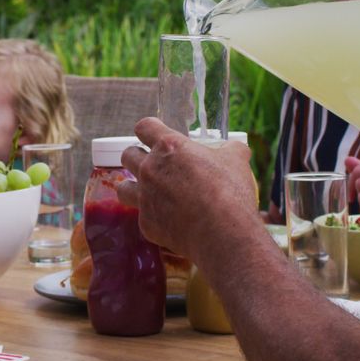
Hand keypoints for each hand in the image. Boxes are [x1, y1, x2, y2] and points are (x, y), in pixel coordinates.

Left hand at [115, 118, 256, 262]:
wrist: (222, 233)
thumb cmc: (230, 192)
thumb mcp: (236, 160)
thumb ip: (230, 149)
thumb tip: (235, 149)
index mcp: (169, 147)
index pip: (145, 127)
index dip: (149, 129)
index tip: (154, 134)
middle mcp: (150, 169)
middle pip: (128, 155)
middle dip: (137, 157)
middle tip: (154, 165)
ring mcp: (145, 197)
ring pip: (123, 187)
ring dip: (132, 186)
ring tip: (147, 191)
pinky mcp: (146, 223)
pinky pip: (142, 216)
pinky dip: (153, 217)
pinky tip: (169, 220)